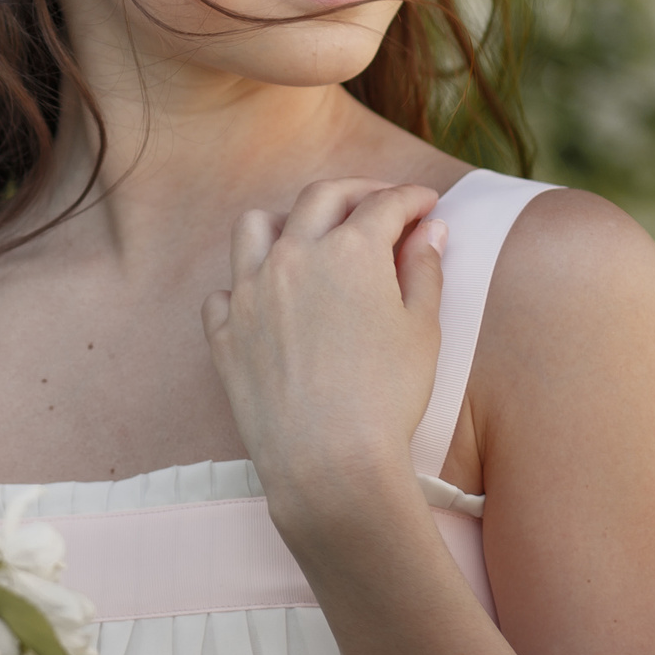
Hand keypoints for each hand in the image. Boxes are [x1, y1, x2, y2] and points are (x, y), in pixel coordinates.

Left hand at [200, 178, 445, 514]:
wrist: (328, 461)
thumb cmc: (387, 397)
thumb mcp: (422, 330)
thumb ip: (423, 271)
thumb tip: (429, 233)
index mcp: (349, 250)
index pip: (385, 205)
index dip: (411, 199)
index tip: (426, 204)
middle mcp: (293, 256)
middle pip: (321, 198)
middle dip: (356, 192)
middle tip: (380, 204)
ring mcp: (250, 291)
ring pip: (257, 226)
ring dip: (287, 221)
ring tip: (310, 236)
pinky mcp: (224, 332)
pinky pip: (225, 290)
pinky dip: (245, 284)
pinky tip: (267, 298)